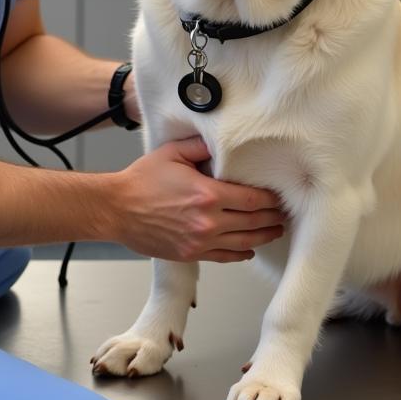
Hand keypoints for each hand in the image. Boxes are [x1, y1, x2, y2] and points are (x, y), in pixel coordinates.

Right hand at [110, 136, 283, 262]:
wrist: (117, 209)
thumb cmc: (141, 181)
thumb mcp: (172, 153)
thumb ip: (200, 147)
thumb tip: (220, 143)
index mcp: (208, 194)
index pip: (253, 198)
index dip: (270, 198)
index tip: (278, 195)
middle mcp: (209, 221)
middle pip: (254, 221)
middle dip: (273, 217)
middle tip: (283, 213)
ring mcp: (201, 241)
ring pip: (244, 242)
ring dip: (263, 236)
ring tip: (275, 231)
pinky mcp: (191, 254)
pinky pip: (225, 257)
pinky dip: (241, 253)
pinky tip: (249, 248)